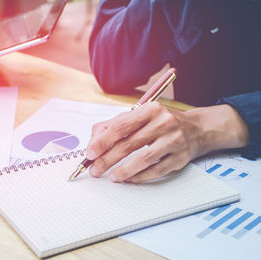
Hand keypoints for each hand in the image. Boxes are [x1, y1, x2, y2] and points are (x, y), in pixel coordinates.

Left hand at [86, 102, 248, 182]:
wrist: (197, 129)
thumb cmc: (161, 122)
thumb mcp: (140, 116)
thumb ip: (114, 125)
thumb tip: (94, 141)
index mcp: (150, 109)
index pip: (121, 126)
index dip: (103, 141)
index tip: (90, 153)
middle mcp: (163, 122)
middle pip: (129, 144)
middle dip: (108, 159)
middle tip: (95, 169)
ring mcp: (174, 140)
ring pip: (143, 159)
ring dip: (123, 170)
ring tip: (111, 176)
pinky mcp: (181, 157)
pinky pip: (156, 170)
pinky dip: (140, 176)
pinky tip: (128, 179)